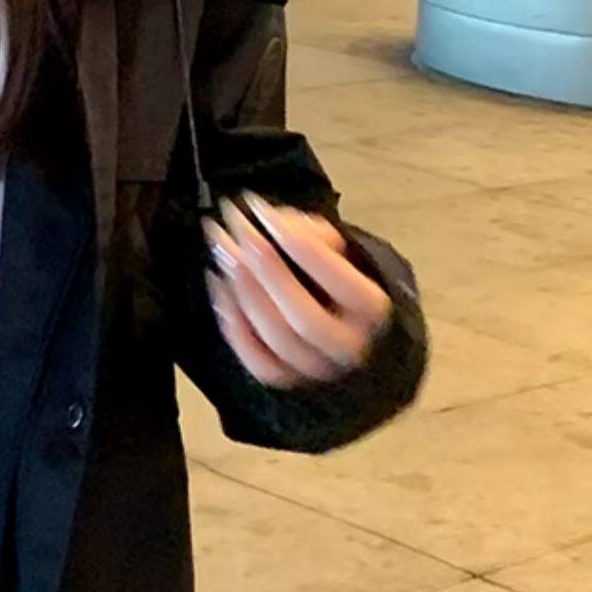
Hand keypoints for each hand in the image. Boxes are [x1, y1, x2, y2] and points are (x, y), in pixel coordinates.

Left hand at [201, 193, 393, 388]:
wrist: (333, 316)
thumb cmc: (330, 272)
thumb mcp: (333, 245)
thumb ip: (311, 232)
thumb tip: (275, 224)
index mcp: (372, 311)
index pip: (345, 286)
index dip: (304, 249)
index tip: (265, 213)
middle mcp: (350, 347)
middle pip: (307, 320)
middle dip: (269, 272)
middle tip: (239, 231)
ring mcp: (317, 369)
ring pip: (279, 340)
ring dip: (246, 292)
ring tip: (225, 251)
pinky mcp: (287, 379)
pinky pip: (257, 361)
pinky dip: (234, 324)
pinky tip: (220, 284)